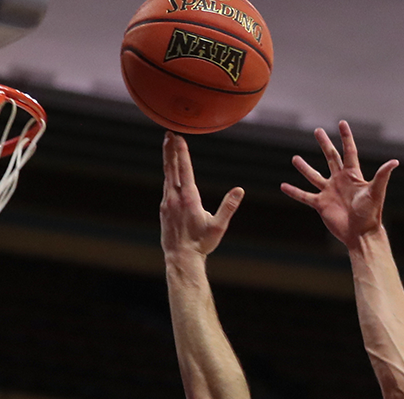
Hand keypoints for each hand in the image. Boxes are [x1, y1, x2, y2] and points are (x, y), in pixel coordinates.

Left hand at [160, 133, 242, 259]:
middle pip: (171, 168)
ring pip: (167, 176)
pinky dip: (168, 176)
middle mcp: (174, 197)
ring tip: (168, 148)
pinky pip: (166, 188)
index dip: (181, 152)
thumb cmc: (201, 243)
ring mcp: (167, 203)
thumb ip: (228, 206)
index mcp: (189, 198)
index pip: (184, 169)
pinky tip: (170, 174)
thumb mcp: (219, 226)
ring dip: (168, 160)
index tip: (178, 137)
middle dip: (170, 149)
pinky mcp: (164, 210)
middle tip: (168, 134)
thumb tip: (239, 190)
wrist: (181, 258)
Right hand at [281, 121, 397, 247]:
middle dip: (325, 144)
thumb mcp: (376, 192)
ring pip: (314, 176)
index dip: (346, 137)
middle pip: (331, 158)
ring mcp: (329, 192)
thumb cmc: (370, 213)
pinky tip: (283, 185)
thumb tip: (395, 161)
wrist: (361, 234)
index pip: (349, 151)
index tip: (341, 123)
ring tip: (295, 158)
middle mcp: (340, 181)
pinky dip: (294, 191)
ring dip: (304, 167)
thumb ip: (382, 175)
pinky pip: (305, 196)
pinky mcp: (321, 204)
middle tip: (317, 131)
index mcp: (353, 175)